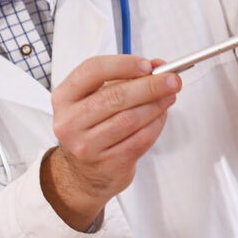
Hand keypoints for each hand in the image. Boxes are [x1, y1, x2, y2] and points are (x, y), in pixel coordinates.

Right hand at [42, 56, 180, 230]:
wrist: (83, 173)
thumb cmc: (92, 128)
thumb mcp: (97, 99)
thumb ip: (125, 79)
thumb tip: (158, 67)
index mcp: (64, 98)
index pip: (93, 70)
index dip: (124, 64)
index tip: (148, 65)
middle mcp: (70, 122)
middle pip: (115, 96)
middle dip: (150, 86)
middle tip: (172, 79)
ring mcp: (87, 146)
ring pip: (130, 119)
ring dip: (157, 104)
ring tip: (170, 95)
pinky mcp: (108, 164)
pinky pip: (140, 139)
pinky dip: (156, 124)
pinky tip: (162, 115)